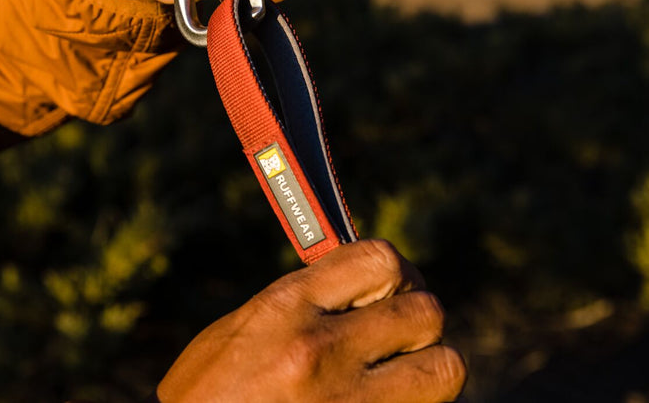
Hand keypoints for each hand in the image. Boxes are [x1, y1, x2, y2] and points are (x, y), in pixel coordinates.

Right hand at [156, 240, 466, 402]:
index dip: (393, 273)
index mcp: (286, 309)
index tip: (386, 290)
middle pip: (425, 311)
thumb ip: (297, 306)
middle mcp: (322, 351)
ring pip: (445, 368)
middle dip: (417, 321)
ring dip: (430, 368)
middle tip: (399, 337)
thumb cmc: (203, 401)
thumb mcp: (236, 336)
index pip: (379, 259)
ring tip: (404, 378)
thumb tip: (355, 289)